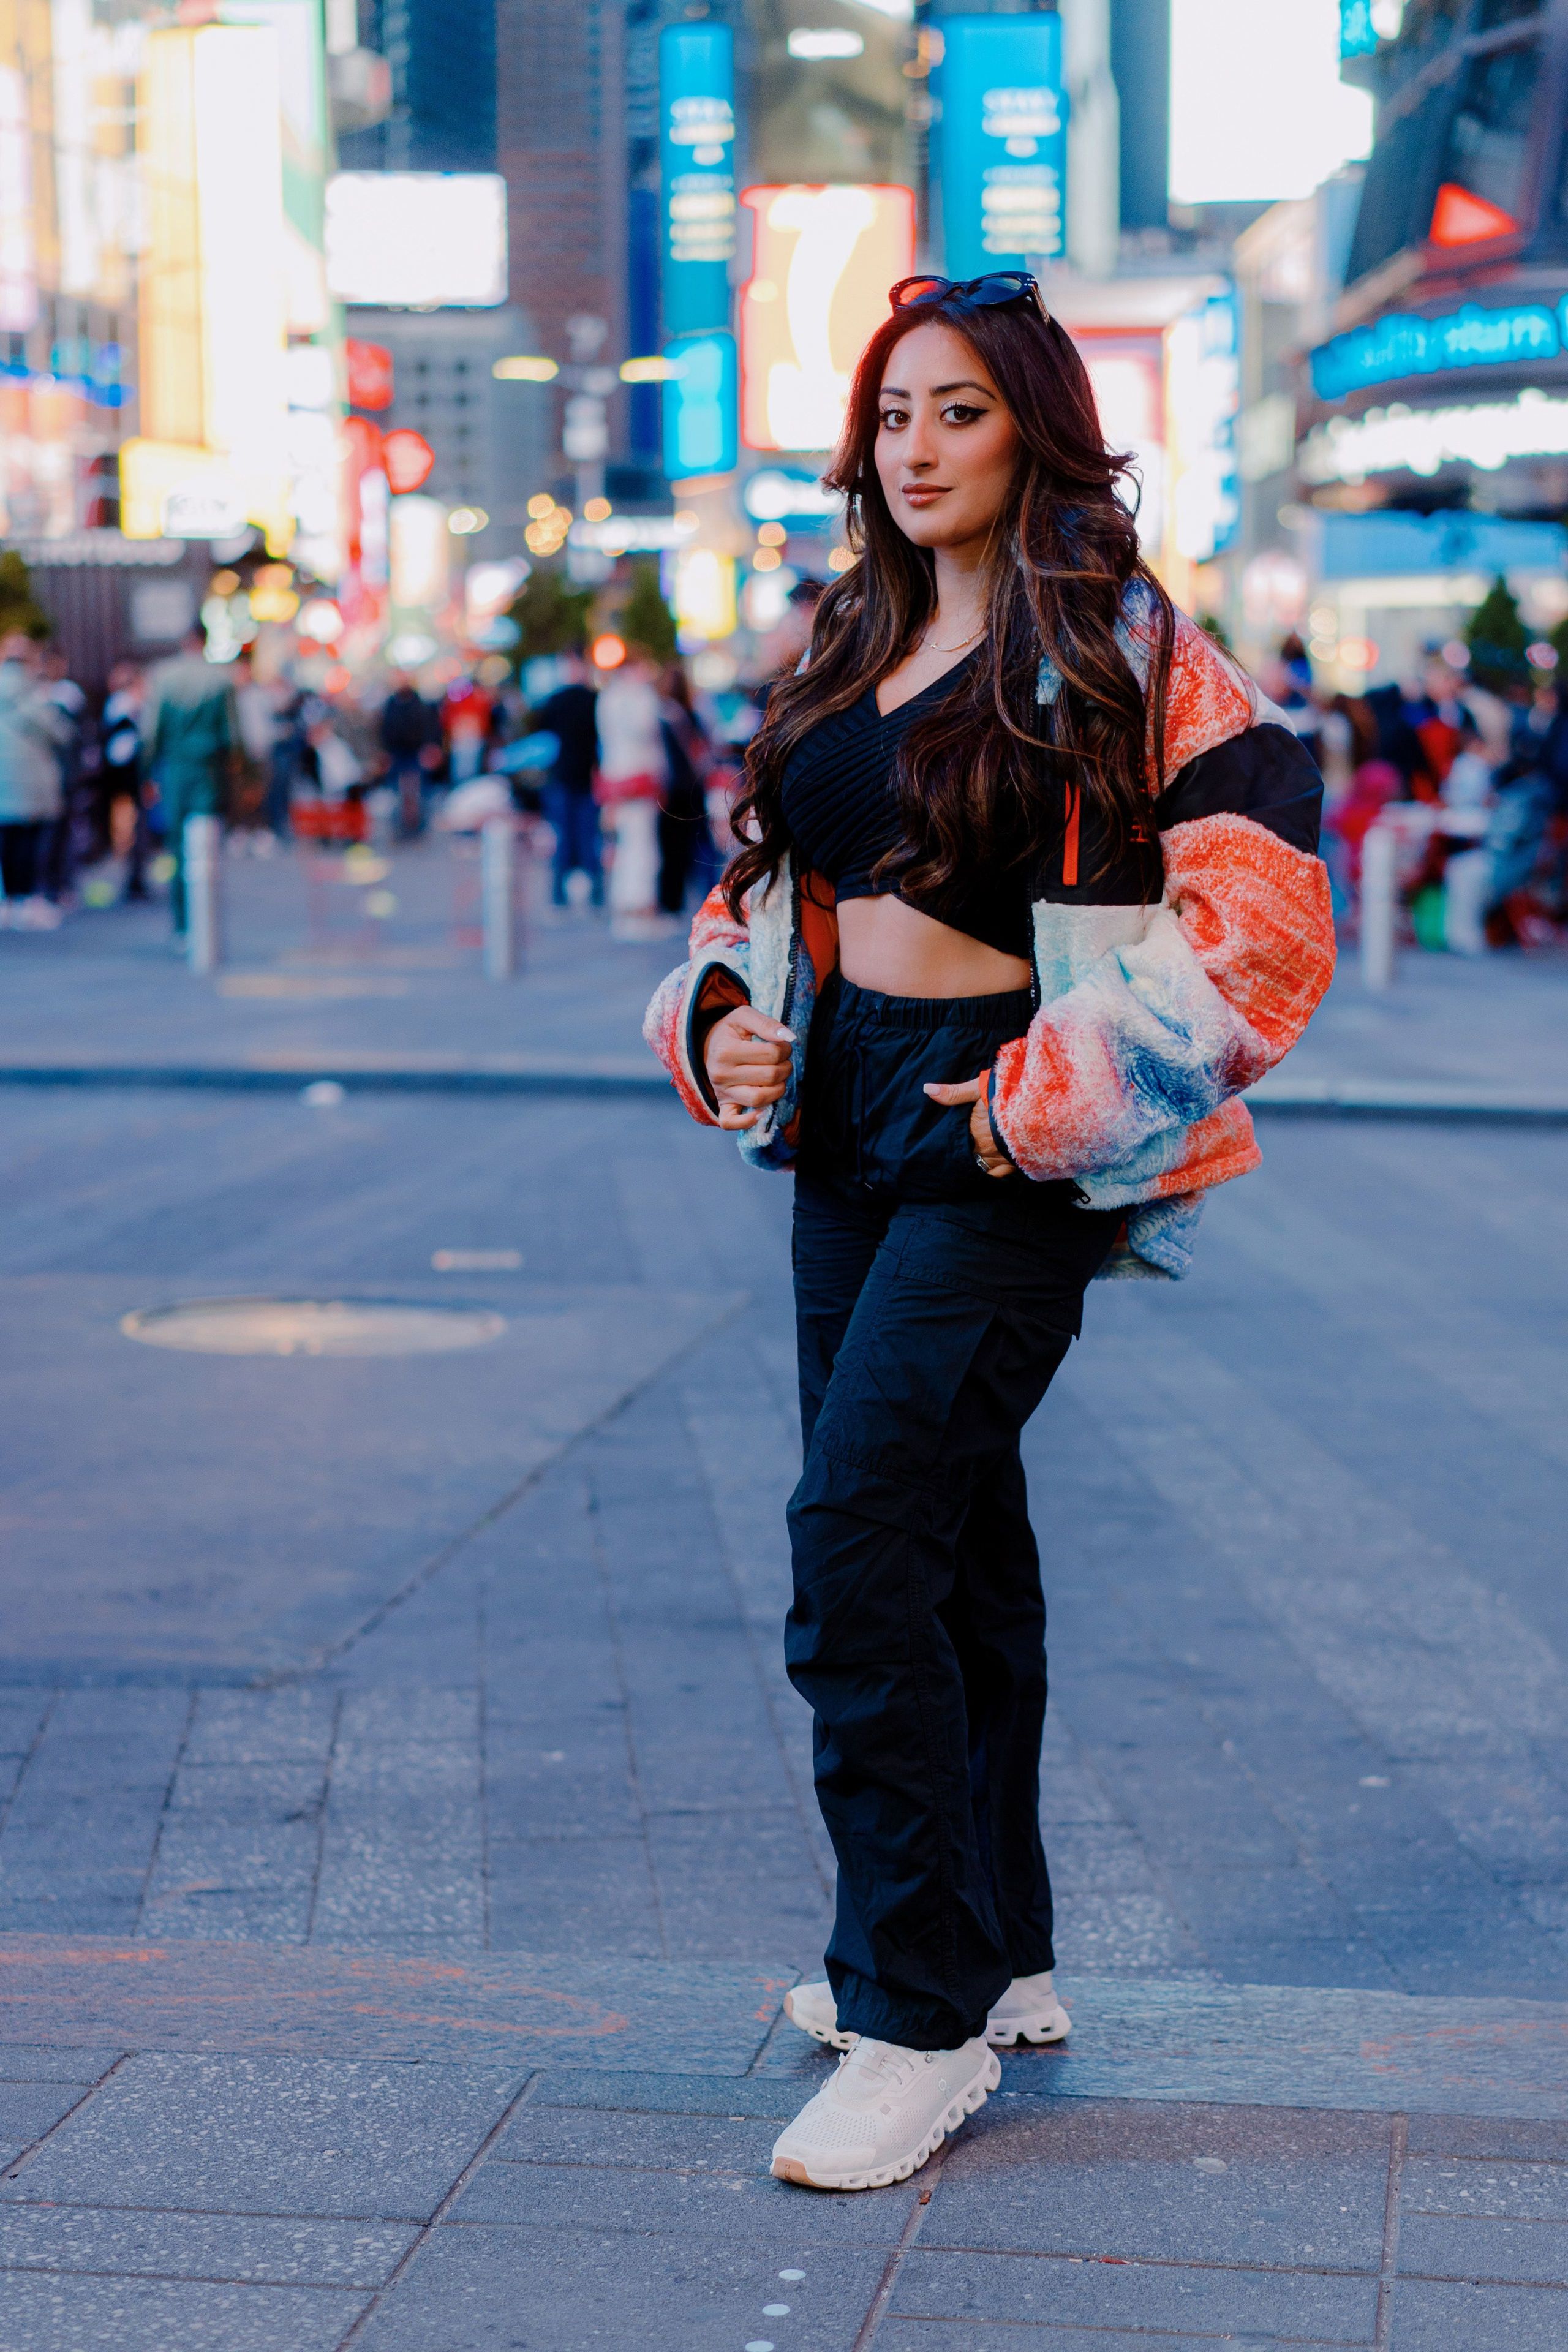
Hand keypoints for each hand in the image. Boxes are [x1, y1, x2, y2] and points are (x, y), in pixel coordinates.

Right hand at [705, 1004, 795, 1130]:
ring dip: (779, 1089)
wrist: (709, 1046)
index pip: (772, 1054)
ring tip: (778, 1078)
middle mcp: (721, 1074)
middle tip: (783, 1061)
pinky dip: (748, 1121)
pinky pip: (731, 1122)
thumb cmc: (731, 1031)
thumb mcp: (744, 1017)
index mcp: (725, 1051)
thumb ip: (766, 1023)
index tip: (783, 1046)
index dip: (785, 1049)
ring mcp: (721, 1092)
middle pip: (770, 1077)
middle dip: (786, 1068)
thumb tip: (789, 1038)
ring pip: (760, 1099)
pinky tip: (762, 1112)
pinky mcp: (723, 1106)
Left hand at [923, 1071, 1012, 1177]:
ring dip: (974, 1167)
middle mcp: (985, 1147)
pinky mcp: (1014, 1161)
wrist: (1039, 1100)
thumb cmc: (1008, 1090)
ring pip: (980, 1168)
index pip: (955, 1142)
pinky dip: (991, 1177)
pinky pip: (999, 1176)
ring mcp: (1000, 1156)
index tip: (942, 1146)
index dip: (949, 1144)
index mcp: (973, 1130)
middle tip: (950, 1160)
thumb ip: (954, 1092)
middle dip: (960, 1157)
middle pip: (967, 1157)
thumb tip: (927, 1090)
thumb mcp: (979, 1087)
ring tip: (965, 1169)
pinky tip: (985, 1178)